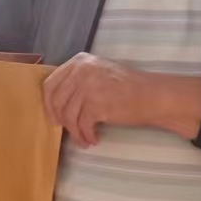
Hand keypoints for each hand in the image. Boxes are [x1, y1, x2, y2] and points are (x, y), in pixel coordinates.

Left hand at [43, 54, 200, 146]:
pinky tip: (93, 139)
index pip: (50, 84)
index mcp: (80, 61)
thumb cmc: (127, 88)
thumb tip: (53, 103)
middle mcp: (81, 70)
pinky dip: (86, 136)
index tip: (54, 117)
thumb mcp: (98, 74)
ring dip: (75, 132)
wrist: (152, 96)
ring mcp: (88, 86)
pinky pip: (82, 126)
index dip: (49, 104)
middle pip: (56, 101)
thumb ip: (76, 82)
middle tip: (68, 131)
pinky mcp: (96, 104)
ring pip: (68, 116)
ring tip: (85, 138)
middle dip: (60, 120)